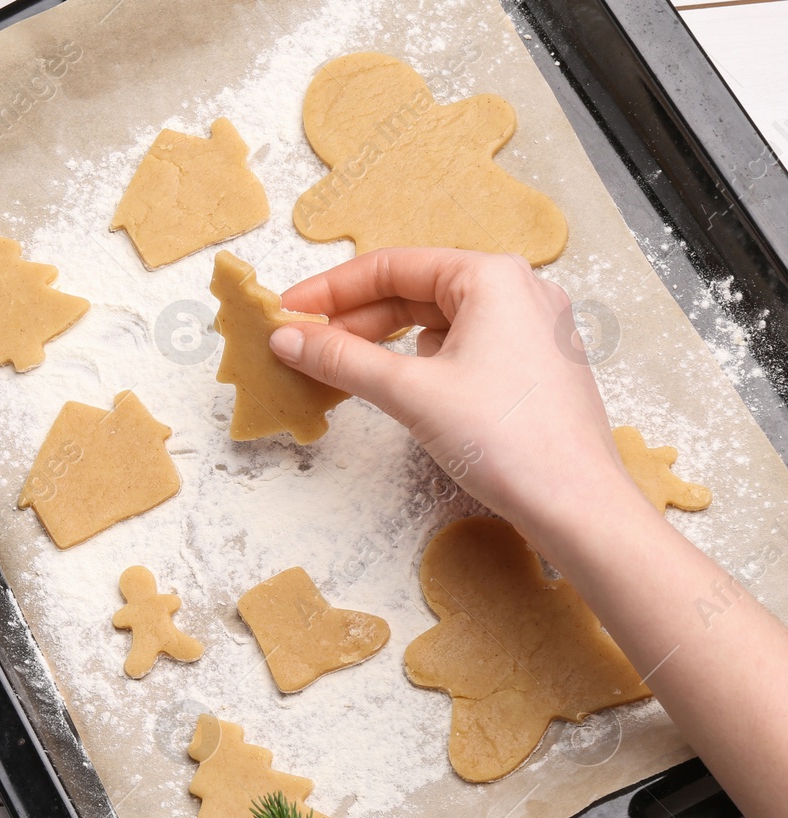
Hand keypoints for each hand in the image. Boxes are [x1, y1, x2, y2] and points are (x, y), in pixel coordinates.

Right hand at [267, 247, 643, 547]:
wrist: (575, 503)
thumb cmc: (507, 440)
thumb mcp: (410, 393)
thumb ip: (342, 360)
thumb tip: (289, 339)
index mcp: (492, 277)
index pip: (392, 266)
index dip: (331, 289)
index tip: (289, 311)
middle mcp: (518, 290)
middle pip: (416, 289)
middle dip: (356, 317)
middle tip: (307, 343)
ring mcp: (532, 328)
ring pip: (439, 320)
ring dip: (387, 339)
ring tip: (343, 366)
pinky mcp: (534, 364)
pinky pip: (464, 345)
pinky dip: (422, 359)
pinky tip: (400, 384)